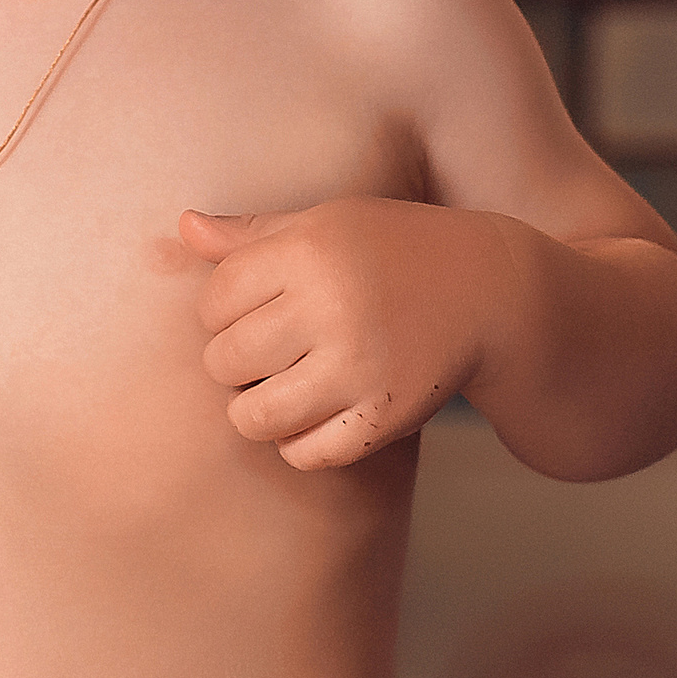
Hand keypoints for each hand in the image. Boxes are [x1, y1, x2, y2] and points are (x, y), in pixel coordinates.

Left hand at [178, 197, 518, 470]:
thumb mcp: (326, 223)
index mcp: (310, 252)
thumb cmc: (393, 251)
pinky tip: (311, 416)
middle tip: (264, 351)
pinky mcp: (386, 417)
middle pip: (225, 360)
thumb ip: (252, 233)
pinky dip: (296, 444)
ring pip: (254, 417)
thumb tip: (184, 226)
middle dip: (232, 360)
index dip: (221, 308)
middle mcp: (332, 309)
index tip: (250, 307)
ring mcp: (360, 369)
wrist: (492, 294)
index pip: (214, 299)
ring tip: (276, 388)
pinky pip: (305, 454)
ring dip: (253, 409)